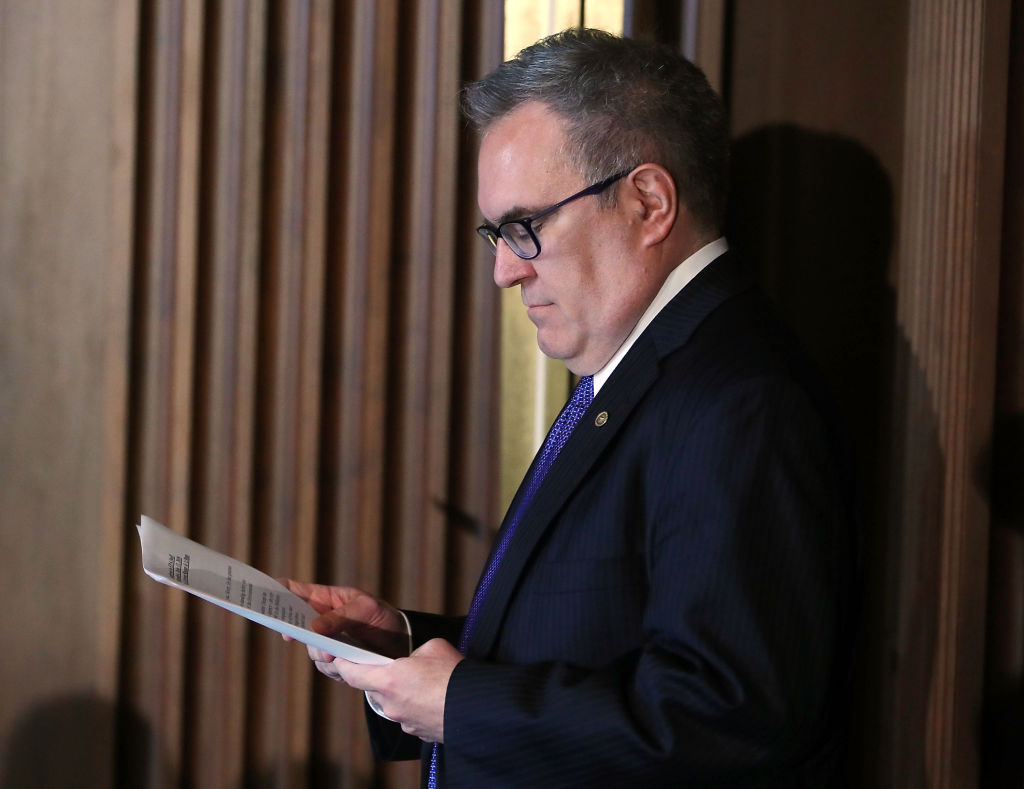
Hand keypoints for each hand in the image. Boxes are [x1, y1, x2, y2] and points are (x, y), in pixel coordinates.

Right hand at [281, 580, 409, 661]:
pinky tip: (347, 662)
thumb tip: (313, 628)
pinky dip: (334, 665)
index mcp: (324, 598)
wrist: (400, 643)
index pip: (293, 590)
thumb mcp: (365, 608)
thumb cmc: (380, 615)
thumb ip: (340, 617)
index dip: (275, 590)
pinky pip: (325, 666)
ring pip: (310, 649)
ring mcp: (325, 641)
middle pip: (293, 623)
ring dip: (320, 652)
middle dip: (290, 629)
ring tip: (333, 654)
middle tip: (289, 633)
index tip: (260, 592)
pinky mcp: (334, 661)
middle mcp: (319, 620)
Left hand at [333, 638, 462, 742]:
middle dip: (382, 679)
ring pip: (392, 704)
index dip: (344, 665)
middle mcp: (390, 704)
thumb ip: (413, 653)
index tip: (341, 659)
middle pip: (374, 689)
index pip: (352, 674)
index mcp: (389, 679)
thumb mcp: (432, 647)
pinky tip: (433, 698)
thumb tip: (412, 661)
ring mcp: (403, 721)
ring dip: (401, 693)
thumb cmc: (454, 674)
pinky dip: (416, 707)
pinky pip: (409, 716)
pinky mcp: (418, 733)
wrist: (476, 706)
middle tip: (399, 668)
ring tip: (424, 683)